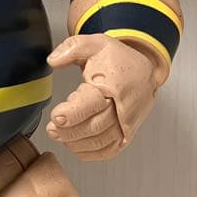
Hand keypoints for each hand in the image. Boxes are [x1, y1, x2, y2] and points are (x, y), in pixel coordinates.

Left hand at [45, 34, 158, 159]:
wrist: (144, 71)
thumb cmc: (119, 60)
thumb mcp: (95, 43)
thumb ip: (72, 48)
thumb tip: (53, 60)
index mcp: (114, 85)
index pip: (93, 103)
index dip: (73, 113)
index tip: (56, 116)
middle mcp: (123, 107)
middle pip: (95, 126)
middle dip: (69, 131)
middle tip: (52, 129)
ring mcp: (127, 124)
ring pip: (101, 141)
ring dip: (77, 142)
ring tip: (60, 135)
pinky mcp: (127, 134)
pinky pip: (110, 150)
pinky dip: (91, 153)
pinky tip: (76, 146)